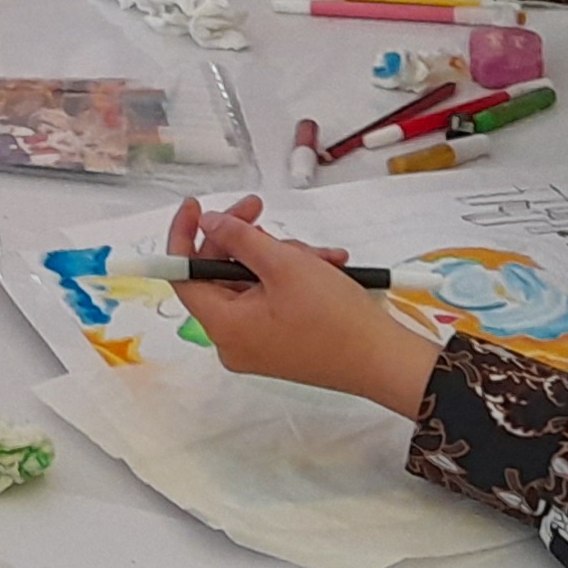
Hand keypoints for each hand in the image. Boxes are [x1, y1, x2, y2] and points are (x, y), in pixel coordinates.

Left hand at [165, 195, 437, 416]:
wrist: (384, 361)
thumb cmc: (335, 318)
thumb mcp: (283, 264)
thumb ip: (239, 238)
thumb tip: (208, 223)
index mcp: (224, 327)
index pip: (183, 276)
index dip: (185, 236)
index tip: (196, 206)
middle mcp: (233, 341)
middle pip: (220, 274)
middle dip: (247, 240)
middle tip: (260, 209)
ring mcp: (257, 344)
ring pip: (252, 282)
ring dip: (280, 257)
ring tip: (317, 254)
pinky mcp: (280, 343)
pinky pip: (271, 298)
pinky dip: (293, 277)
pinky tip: (326, 266)